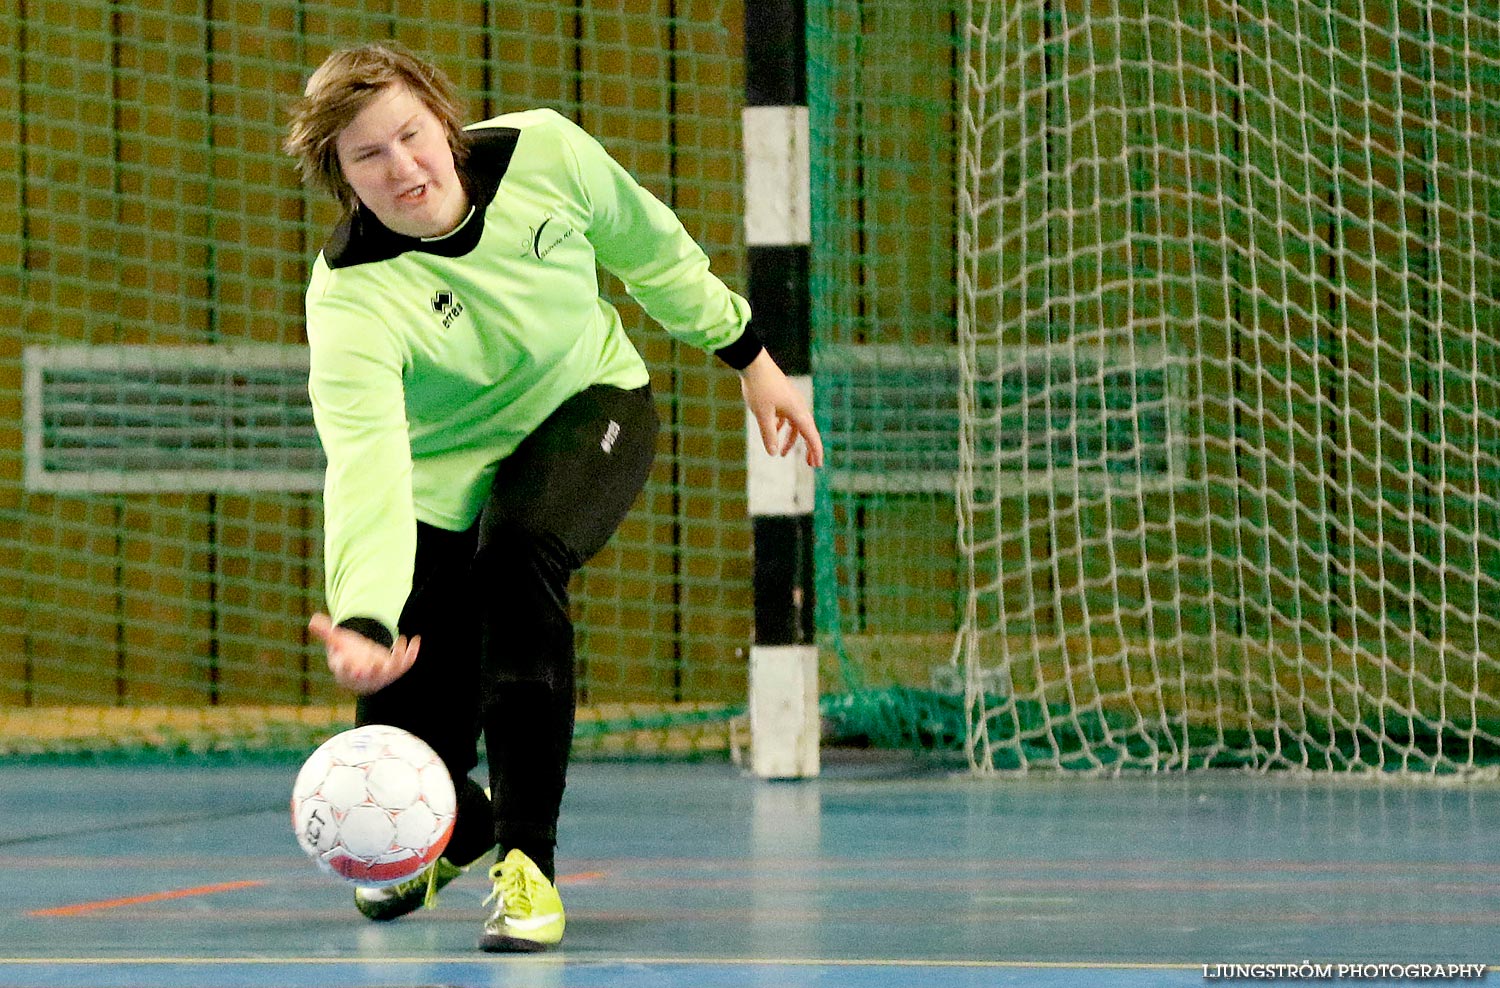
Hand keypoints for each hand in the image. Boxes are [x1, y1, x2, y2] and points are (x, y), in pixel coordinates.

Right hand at [308, 613, 420, 694]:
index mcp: (349, 671)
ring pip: (391, 670)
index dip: (348, 669)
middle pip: (370, 675)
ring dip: (397, 658)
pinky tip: (415, 640)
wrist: (363, 671)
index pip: (347, 672)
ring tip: (400, 641)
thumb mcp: (337, 643)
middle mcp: (366, 675)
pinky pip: (405, 664)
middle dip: (373, 671)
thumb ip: (326, 632)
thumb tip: (312, 619)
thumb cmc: (347, 655)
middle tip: (375, 664)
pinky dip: (411, 654)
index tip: (350, 664)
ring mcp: (382, 674)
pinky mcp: (395, 670)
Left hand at [739, 349, 824, 467]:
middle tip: (810, 464)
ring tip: (782, 454)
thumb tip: (772, 453)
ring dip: (791, 439)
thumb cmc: (759, 388)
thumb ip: (768, 435)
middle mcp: (798, 406)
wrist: (754, 363)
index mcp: (798, 411)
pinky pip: (787, 416)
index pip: (811, 436)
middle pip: (807, 431)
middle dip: (808, 448)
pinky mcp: (783, 396)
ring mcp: (791, 401)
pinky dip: (782, 427)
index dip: (816, 451)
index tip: (818, 465)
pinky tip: (773, 431)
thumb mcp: (762, 415)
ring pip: (795, 425)